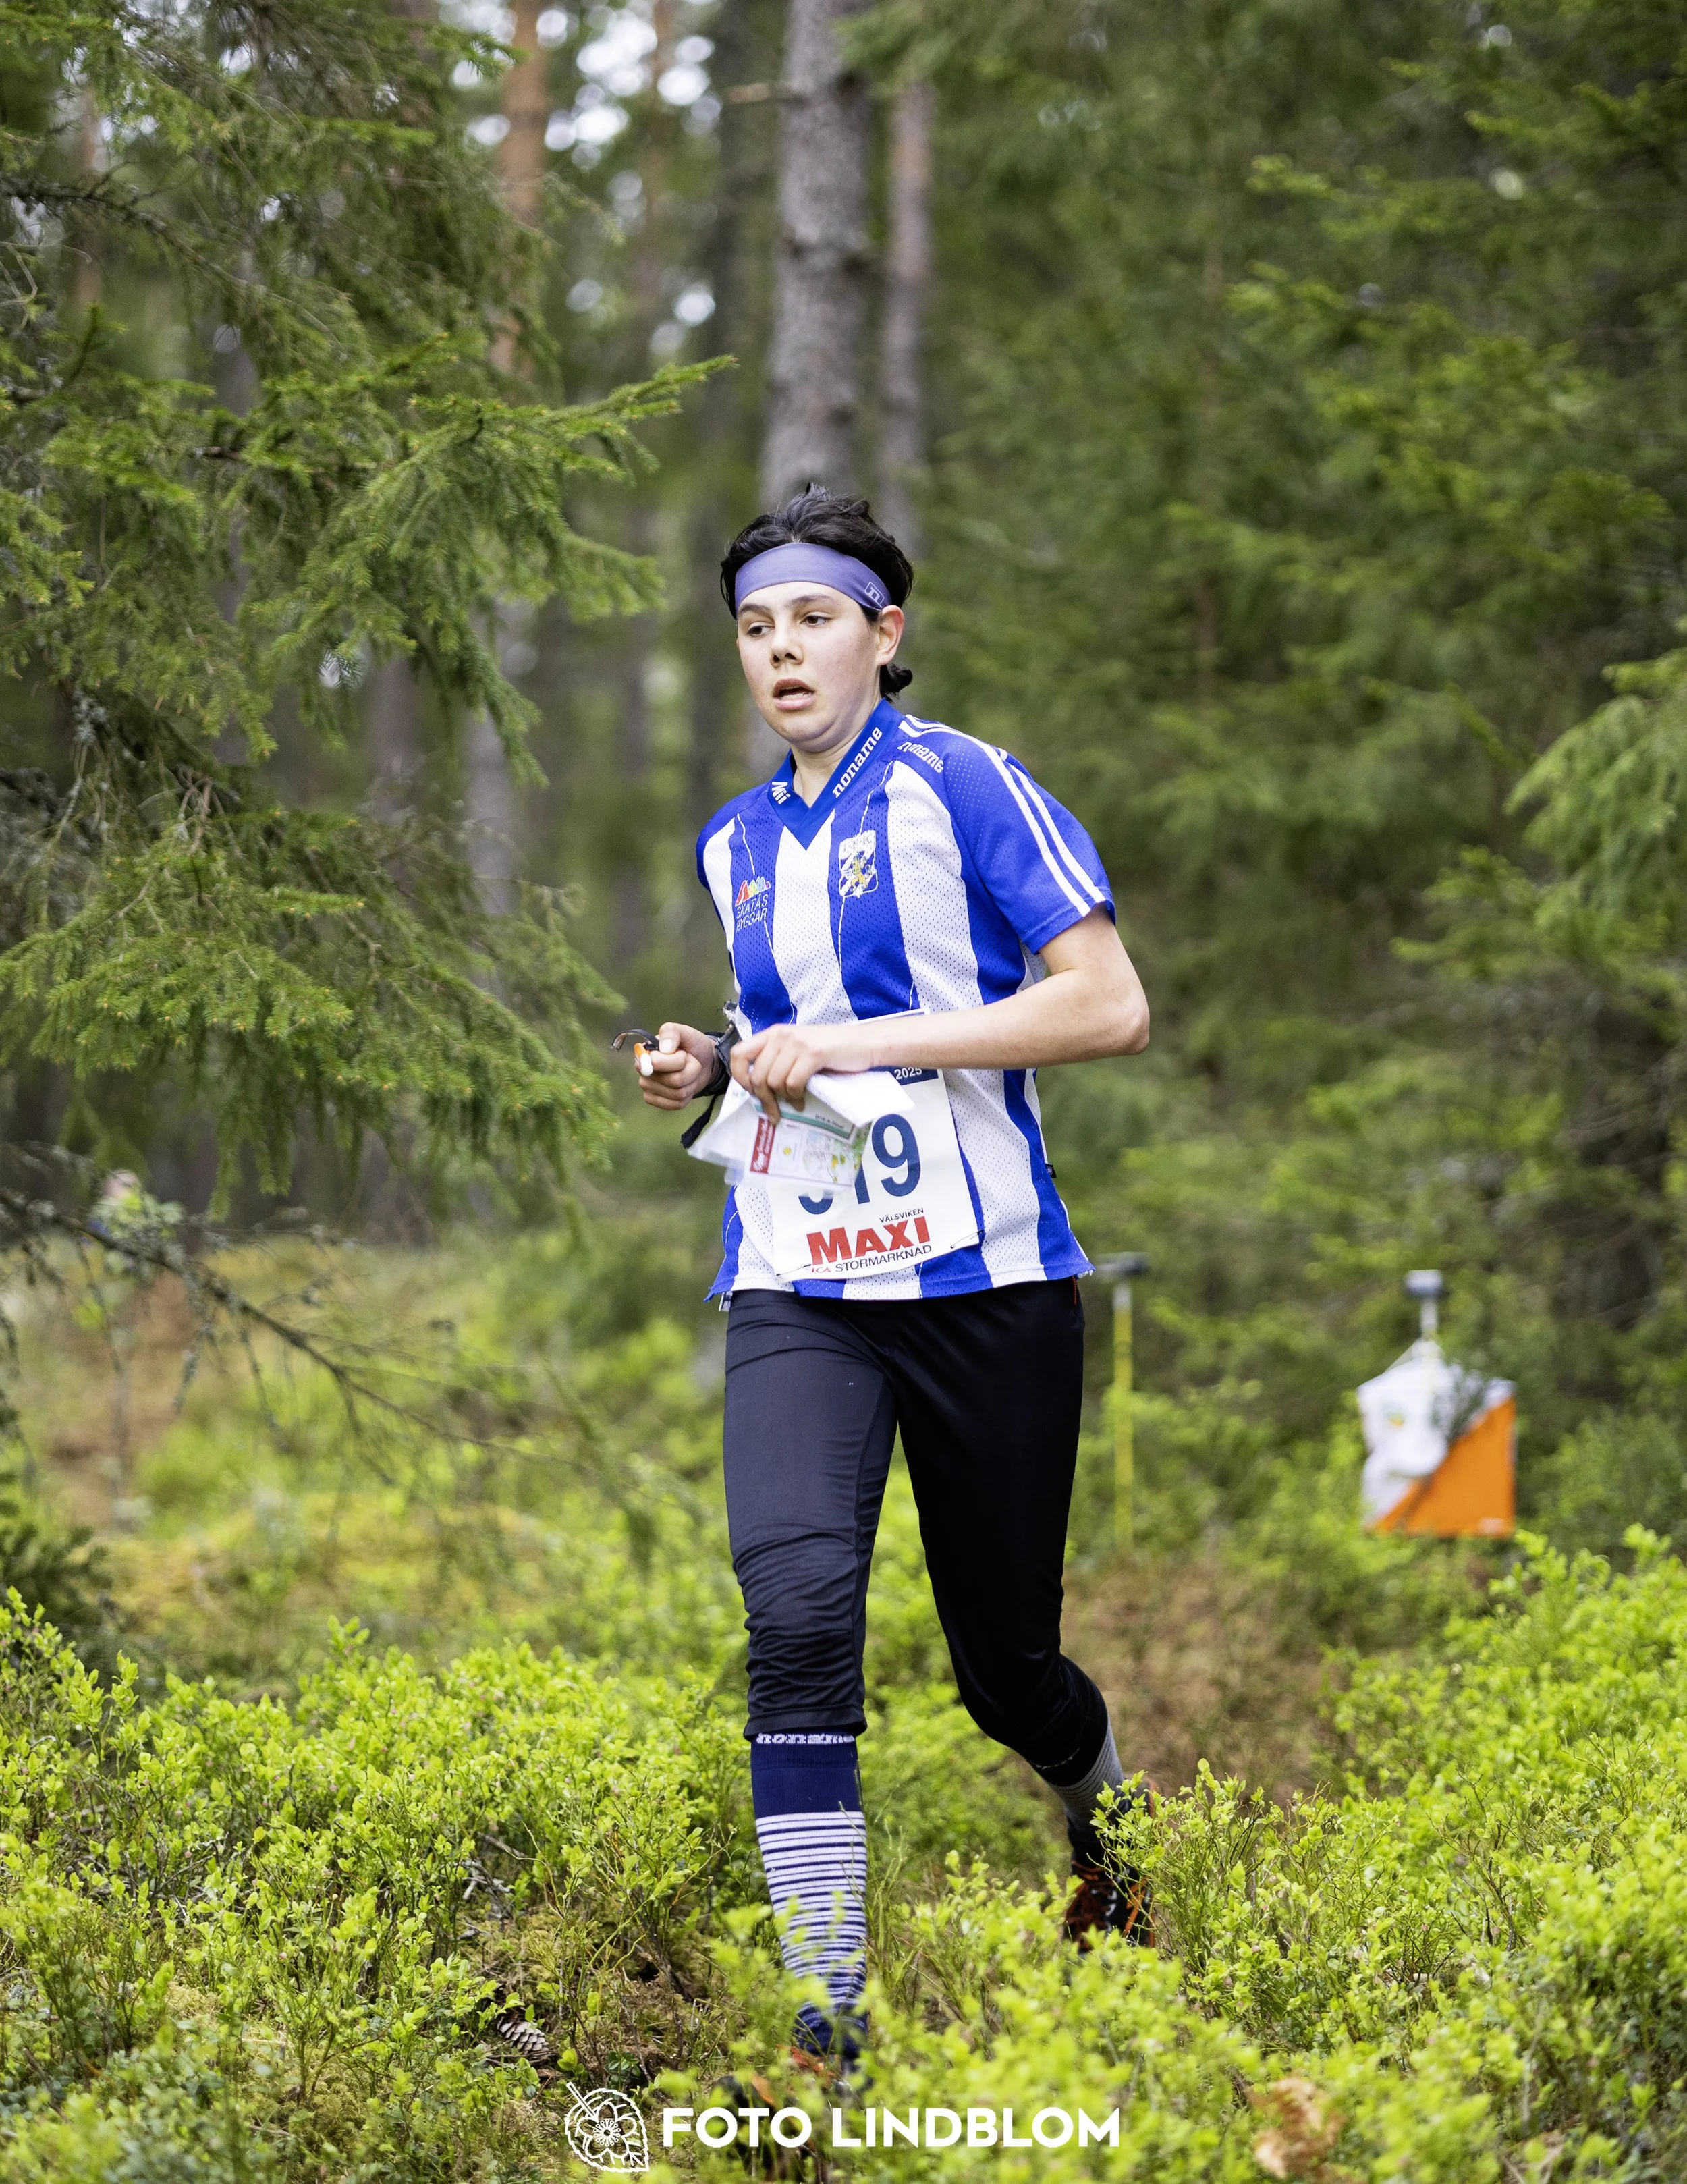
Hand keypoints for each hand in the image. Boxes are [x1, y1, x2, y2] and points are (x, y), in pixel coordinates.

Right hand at [632, 1022, 716, 1110]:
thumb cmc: (691, 1045)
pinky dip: (687, 1095)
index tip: (683, 1053)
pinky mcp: (656, 1100)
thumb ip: (672, 1032)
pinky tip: (685, 1085)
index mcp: (646, 1052)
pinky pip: (676, 1104)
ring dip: (691, 1082)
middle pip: (674, 1081)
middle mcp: (643, 1070)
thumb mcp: (685, 1032)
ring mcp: (648, 1087)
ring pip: (678, 1094)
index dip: (678, 1060)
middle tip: (689, 1062)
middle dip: (690, 1070)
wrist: (703, 1061)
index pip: (658, 1064)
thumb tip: (664, 1048)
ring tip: (689, 1072)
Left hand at [733, 1020, 875, 1118]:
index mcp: (774, 1033)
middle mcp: (781, 1035)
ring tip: (795, 1104)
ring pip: (773, 1081)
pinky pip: (793, 1082)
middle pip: (757, 1075)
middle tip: (774, 1112)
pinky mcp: (813, 1053)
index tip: (752, 1092)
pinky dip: (796, 1097)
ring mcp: (797, 1043)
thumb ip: (779, 1060)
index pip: (739, 1053)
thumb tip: (760, 1089)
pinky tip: (803, 1100)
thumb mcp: (798, 1050)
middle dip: (764, 1099)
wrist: (865, 1042)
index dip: (740, 1077)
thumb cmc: (833, 1050)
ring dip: (783, 1099)